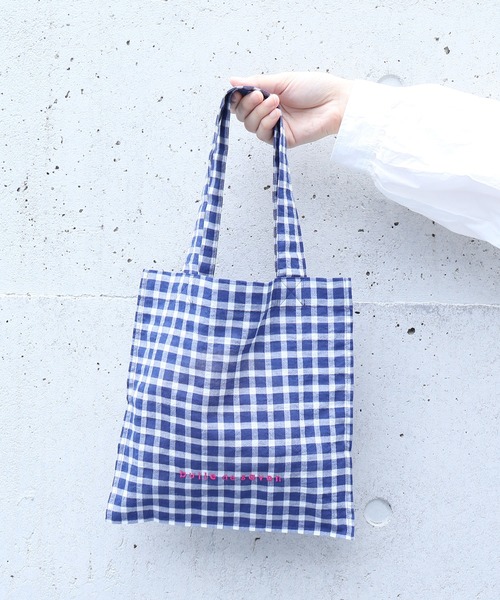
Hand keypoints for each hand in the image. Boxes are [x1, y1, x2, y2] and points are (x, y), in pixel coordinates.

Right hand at [229, 72, 352, 147]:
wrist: (335, 102)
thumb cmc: (314, 88)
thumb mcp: (281, 81)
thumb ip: (256, 83)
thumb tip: (232, 80)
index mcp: (268, 97)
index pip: (242, 102)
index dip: (236, 99)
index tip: (236, 92)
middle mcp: (269, 113)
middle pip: (243, 116)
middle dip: (248, 104)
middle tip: (260, 95)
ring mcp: (275, 127)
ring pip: (251, 126)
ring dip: (258, 112)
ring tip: (275, 102)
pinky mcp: (282, 140)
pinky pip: (264, 135)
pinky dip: (266, 124)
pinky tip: (277, 115)